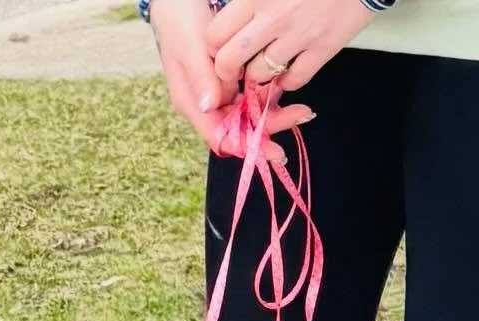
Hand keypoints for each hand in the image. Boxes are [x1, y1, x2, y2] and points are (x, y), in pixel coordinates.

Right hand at [150, 0, 314, 165]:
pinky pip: (249, 95)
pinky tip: (286, 89)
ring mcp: (217, 91)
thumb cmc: (180, 20)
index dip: (247, 146)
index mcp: (193, 103)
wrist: (177, 0)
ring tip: (301, 109)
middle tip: (302, 116)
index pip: (220, 138)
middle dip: (269, 129)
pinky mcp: (228, 78)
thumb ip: (201, 77)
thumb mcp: (190, 46)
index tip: (273, 148)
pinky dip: (267, 95)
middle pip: (239, 130)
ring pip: (247, 114)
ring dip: (272, 113)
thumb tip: (211, 105)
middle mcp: (206, 103)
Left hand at [207, 0, 375, 91]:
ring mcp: (299, 36)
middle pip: (229, 63)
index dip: (214, 47)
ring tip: (264, 64)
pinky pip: (294, 80)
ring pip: (259, 75)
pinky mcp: (323, 48)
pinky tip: (289, 67)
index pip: (215, 35)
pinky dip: (288, 80)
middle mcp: (274, 17)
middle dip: (227, 72)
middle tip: (235, 69)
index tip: (220, 48)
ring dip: (258, 75)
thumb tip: (229, 8)